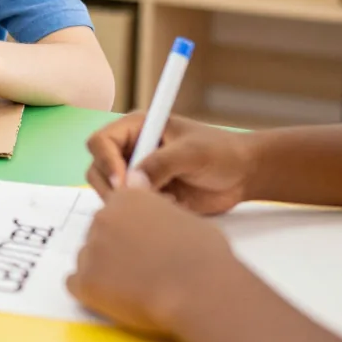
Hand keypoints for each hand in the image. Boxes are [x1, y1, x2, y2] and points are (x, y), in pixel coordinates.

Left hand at [67, 187, 243, 335]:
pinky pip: (75, 284)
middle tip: (142, 267)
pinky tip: (114, 298)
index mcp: (126, 199)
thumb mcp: (184, 215)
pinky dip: (91, 291)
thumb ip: (153, 203)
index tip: (145, 243)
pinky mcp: (84, 281)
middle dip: (115, 248)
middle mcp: (102, 218)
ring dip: (103, 269)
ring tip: (133, 286)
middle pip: (99, 233)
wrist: (198, 290)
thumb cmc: (203, 254)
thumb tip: (137, 182)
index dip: (130, 228)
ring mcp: (90, 250)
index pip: (115, 209)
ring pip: (88, 258)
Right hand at [84, 113, 255, 214]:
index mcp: (136, 128)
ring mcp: (137, 174)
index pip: (100, 142)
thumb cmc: (221, 153)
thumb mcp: (191, 152)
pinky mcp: (147, 195)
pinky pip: (130, 208)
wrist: (243, 176)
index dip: (106, 162)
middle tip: (140, 199)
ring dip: (130, 201)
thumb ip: (160, 163)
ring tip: (163, 201)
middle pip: (98, 169)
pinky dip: (143, 213)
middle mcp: (131, 149)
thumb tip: (132, 181)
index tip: (122, 181)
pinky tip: (169, 208)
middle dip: (113, 187)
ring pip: (110, 191)